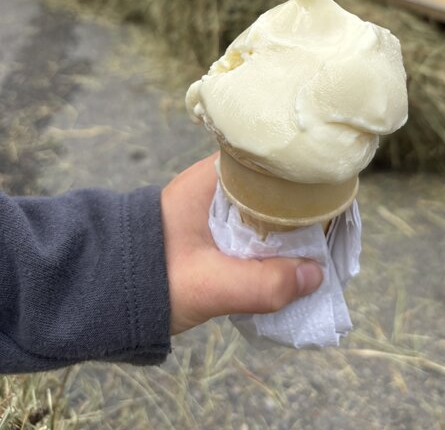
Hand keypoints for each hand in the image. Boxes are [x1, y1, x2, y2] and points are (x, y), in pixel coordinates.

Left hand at [161, 155, 323, 334]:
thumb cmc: (149, 276)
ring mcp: (219, 203)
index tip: (335, 198)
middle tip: (336, 231)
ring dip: (294, 229)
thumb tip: (317, 276)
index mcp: (216, 177)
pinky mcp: (217, 225)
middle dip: (307, 209)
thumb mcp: (208, 284)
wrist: (101, 289)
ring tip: (323, 248)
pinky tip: (293, 259)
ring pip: (271, 208)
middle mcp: (220, 182)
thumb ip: (260, 284)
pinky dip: (277, 241)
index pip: (275, 163)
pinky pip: (259, 226)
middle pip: (279, 187)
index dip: (308, 179)